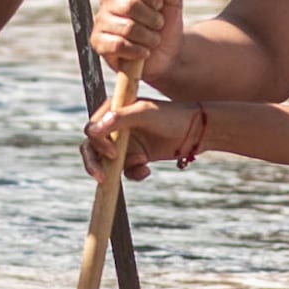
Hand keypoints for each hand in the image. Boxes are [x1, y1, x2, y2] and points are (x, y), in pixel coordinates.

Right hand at [88, 97, 206, 179]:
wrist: (196, 131)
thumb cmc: (171, 116)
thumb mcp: (146, 114)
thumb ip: (120, 119)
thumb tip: (93, 130)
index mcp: (114, 110)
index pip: (93, 129)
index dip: (97, 143)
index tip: (112, 153)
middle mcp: (116, 126)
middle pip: (92, 148)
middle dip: (95, 163)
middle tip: (102, 178)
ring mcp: (125, 143)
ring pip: (107, 163)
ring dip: (119, 169)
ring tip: (141, 166)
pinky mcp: (136, 157)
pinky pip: (125, 171)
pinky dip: (134, 173)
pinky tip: (147, 169)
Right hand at [94, 0, 182, 83]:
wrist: (166, 54)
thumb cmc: (166, 23)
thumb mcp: (173, 2)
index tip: (159, 2)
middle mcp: (109, 0)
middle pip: (130, 5)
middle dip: (153, 18)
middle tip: (159, 24)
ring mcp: (101, 21)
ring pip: (127, 27)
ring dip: (149, 37)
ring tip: (153, 39)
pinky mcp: (98, 42)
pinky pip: (119, 45)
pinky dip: (138, 51)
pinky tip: (143, 51)